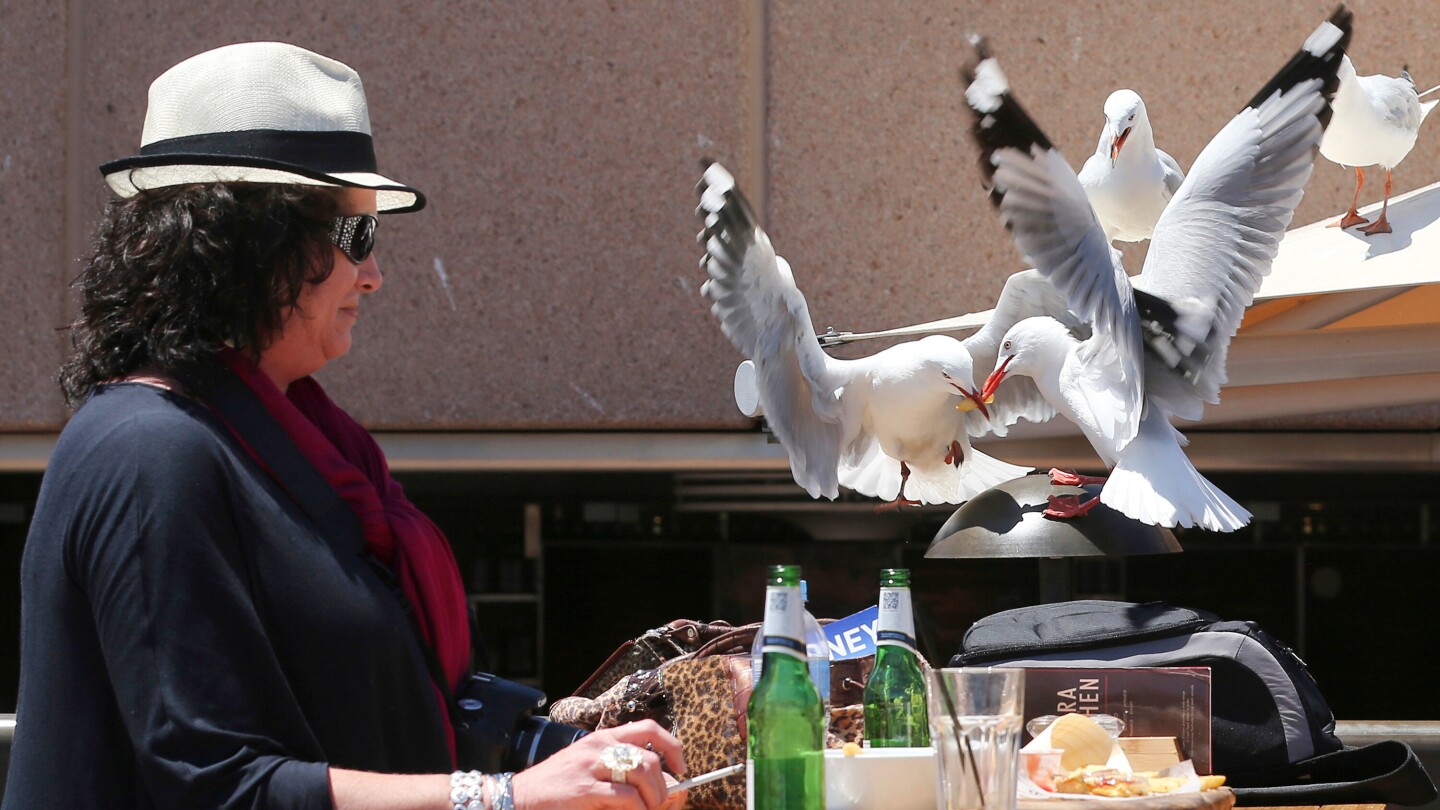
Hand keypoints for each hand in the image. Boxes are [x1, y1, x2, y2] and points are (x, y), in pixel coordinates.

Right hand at [511, 720, 688, 809]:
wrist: (519, 797)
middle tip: (663, 803)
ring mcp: (591, 767)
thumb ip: (622, 773)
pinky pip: (626, 798)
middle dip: (665, 785)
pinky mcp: (585, 789)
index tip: (681, 767)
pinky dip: (638, 809)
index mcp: (603, 738)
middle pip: (650, 758)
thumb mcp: (589, 769)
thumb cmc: (557, 787)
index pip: (649, 729)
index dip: (672, 747)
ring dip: (654, 799)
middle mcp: (599, 747)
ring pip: (642, 775)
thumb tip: (668, 789)